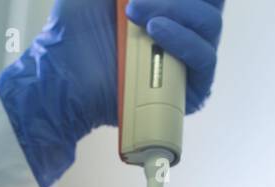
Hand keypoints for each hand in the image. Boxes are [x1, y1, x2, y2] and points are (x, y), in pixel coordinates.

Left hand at [0, 0, 225, 186]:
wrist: (63, 76)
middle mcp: (184, 30)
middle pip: (211, 5)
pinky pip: (205, 59)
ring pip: (210, 24)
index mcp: (169, 6)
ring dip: (177, 9)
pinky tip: (155, 31)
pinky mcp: (190, 90)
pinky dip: (184, 39)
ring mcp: (188, 59)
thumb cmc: (75, 32)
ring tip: (136, 13)